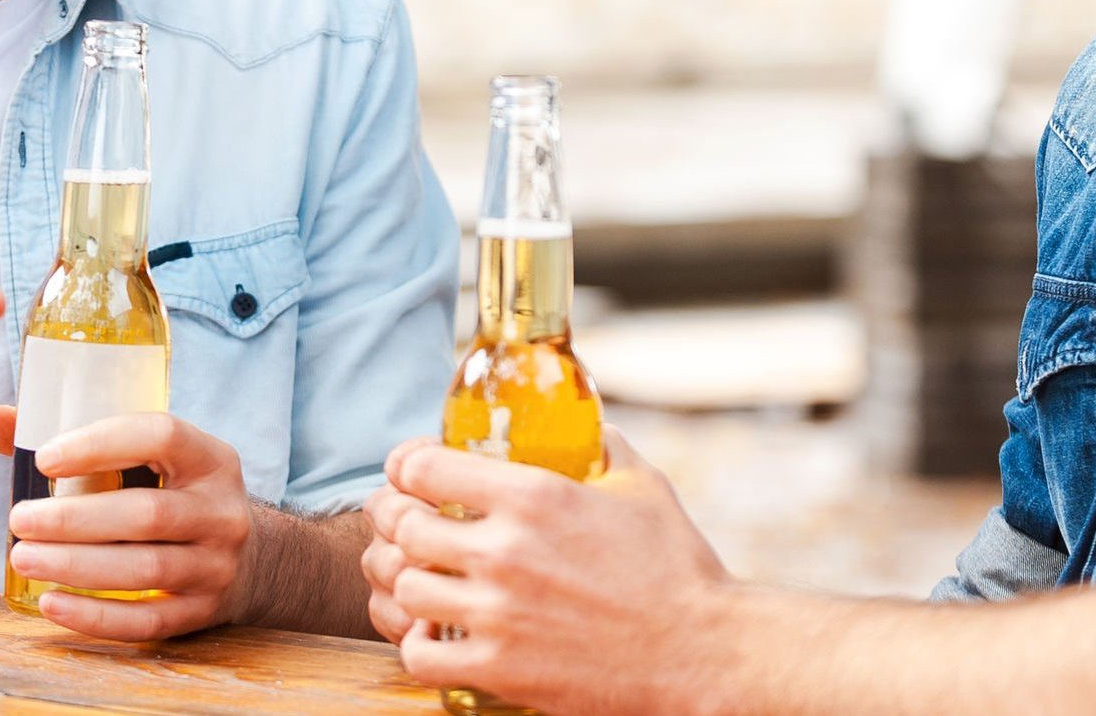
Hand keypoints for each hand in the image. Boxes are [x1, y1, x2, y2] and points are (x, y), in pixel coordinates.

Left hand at [0, 405, 255, 639]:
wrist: (249, 560)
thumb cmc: (169, 493)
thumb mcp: (143, 458)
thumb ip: (66, 438)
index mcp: (209, 456)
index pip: (162, 435)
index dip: (101, 444)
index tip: (45, 458)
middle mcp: (221, 510)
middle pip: (147, 514)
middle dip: (75, 520)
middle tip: (19, 519)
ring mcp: (217, 565)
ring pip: (146, 570)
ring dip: (77, 566)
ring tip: (22, 557)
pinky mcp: (202, 612)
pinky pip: (148, 621)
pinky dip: (96, 618)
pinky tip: (51, 605)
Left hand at [374, 427, 734, 715]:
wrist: (702, 654)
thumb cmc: (678, 569)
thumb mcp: (643, 486)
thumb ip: (604, 446)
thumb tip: (588, 426)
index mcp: (533, 495)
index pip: (423, 467)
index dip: (405, 466)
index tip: (409, 473)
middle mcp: (505, 550)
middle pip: (402, 524)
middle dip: (393, 519)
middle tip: (401, 523)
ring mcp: (498, 612)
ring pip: (404, 586)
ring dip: (405, 579)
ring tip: (421, 577)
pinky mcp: (500, 668)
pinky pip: (419, 653)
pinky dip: (417, 642)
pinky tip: (436, 632)